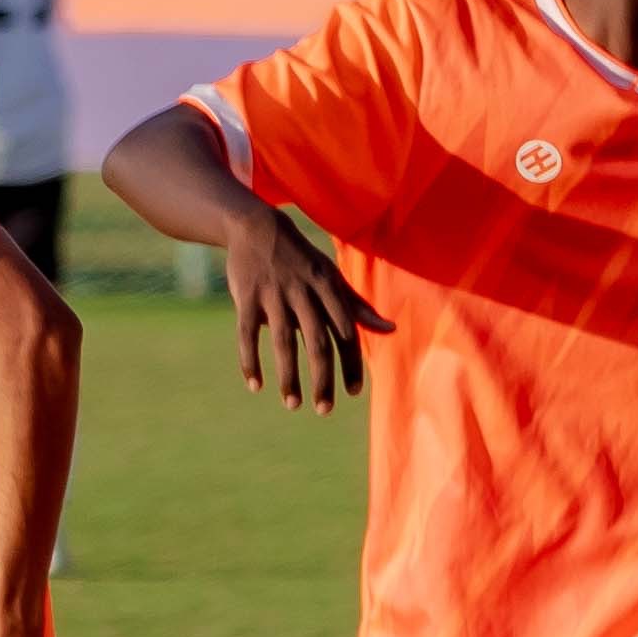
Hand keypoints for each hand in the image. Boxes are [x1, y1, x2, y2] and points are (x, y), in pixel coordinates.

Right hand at [229, 208, 388, 410]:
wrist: (256, 227)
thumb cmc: (302, 259)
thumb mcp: (331, 277)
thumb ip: (357, 306)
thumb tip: (390, 329)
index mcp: (328, 288)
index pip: (345, 333)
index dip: (351, 363)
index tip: (353, 392)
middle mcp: (303, 293)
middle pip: (318, 343)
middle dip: (323, 379)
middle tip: (325, 410)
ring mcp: (274, 295)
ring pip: (283, 343)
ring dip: (289, 377)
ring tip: (292, 404)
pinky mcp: (246, 297)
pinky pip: (247, 334)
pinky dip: (250, 361)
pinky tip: (255, 385)